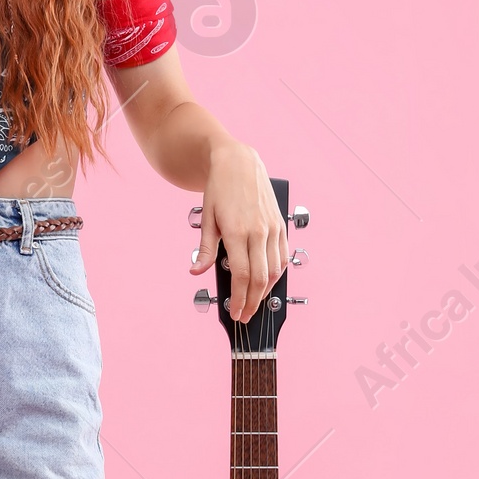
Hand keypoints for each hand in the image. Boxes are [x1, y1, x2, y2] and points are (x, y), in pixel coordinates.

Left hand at [191, 141, 286, 321]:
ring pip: (275, 270)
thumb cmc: (219, 189)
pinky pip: (283, 256)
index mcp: (237, 231)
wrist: (238, 162)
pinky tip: (268, 281)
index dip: (239, 299)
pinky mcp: (281, 224)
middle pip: (260, 278)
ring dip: (266, 291)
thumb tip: (196, 271)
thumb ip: (204, 249)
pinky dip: (277, 273)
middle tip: (244, 316)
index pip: (242, 276)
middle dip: (253, 302)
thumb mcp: (207, 219)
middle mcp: (259, 231)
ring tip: (254, 303)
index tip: (235, 313)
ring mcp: (273, 228)